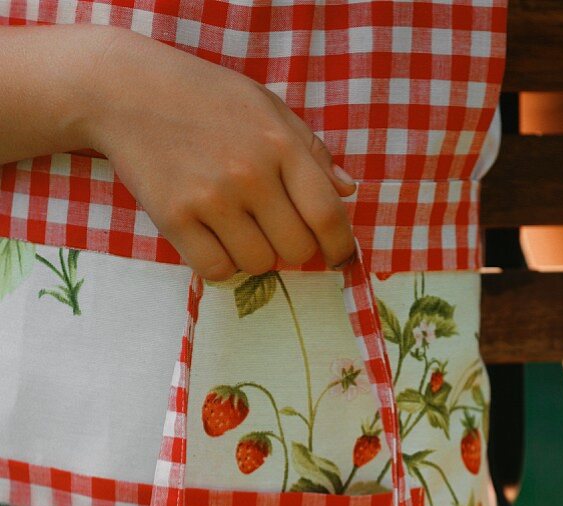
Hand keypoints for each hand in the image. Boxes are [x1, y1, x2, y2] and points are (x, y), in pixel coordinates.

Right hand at [83, 27, 356, 278]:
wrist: (126, 89)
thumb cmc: (206, 98)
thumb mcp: (266, 108)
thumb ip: (310, 150)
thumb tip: (347, 192)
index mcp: (281, 144)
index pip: (327, 216)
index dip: (340, 247)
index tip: (339, 259)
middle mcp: (250, 173)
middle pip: (296, 251)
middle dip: (291, 249)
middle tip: (273, 230)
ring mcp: (211, 198)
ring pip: (258, 265)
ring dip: (253, 255)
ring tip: (236, 226)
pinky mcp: (174, 218)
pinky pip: (216, 270)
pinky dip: (220, 263)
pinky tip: (212, 238)